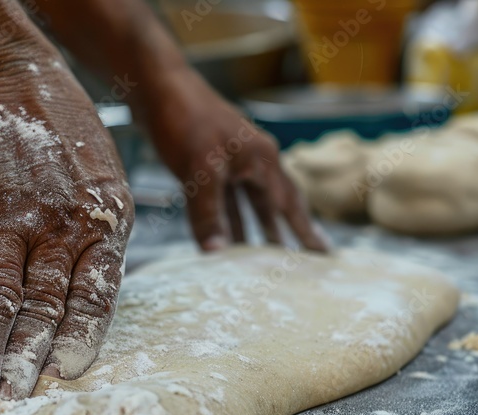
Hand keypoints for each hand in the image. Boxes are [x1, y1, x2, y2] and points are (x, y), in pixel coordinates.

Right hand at [0, 59, 132, 400]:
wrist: (1, 80)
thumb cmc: (63, 140)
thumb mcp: (105, 183)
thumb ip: (98, 246)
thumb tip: (88, 317)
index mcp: (100, 221)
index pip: (94, 289)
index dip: (80, 332)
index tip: (67, 371)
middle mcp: (51, 226)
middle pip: (41, 302)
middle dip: (26, 357)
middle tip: (14, 404)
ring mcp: (0, 224)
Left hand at [137, 70, 328, 251]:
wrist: (155, 86)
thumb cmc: (184, 118)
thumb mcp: (200, 170)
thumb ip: (208, 213)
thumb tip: (216, 252)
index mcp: (262, 160)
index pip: (289, 204)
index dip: (304, 231)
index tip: (322, 255)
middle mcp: (252, 160)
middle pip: (273, 205)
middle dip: (282, 234)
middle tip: (296, 264)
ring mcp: (230, 161)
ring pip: (247, 203)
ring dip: (251, 230)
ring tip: (257, 260)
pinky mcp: (207, 163)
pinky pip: (224, 198)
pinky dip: (225, 218)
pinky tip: (221, 236)